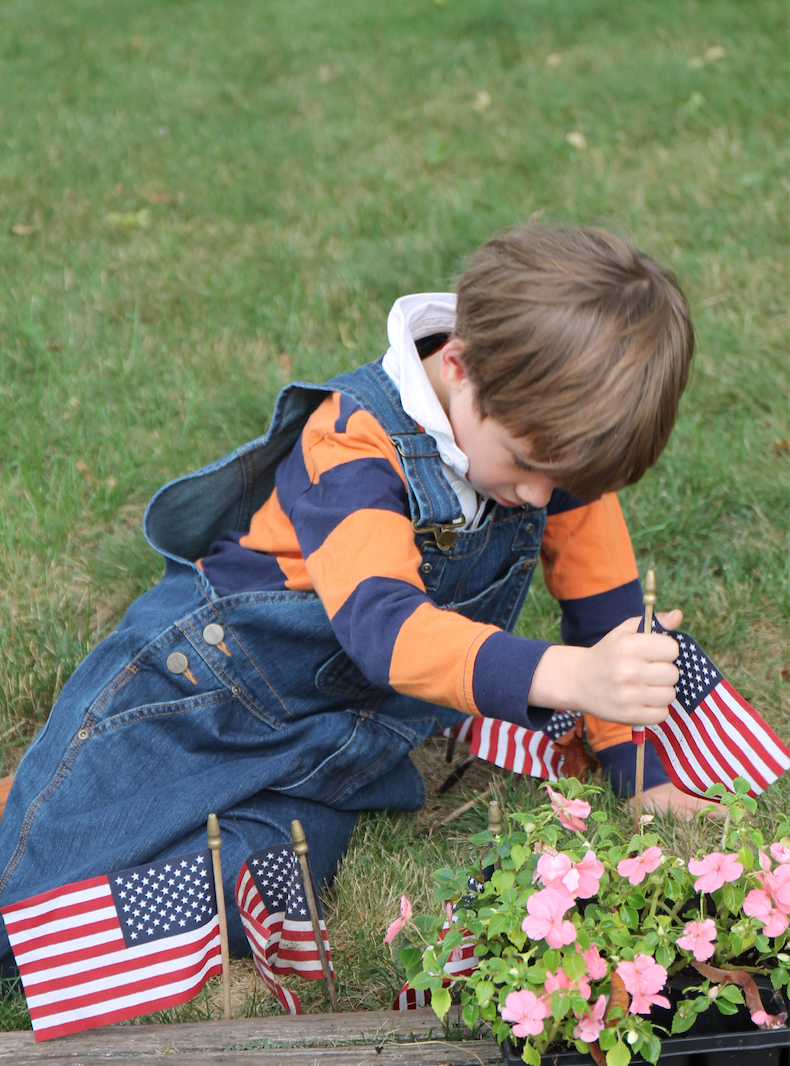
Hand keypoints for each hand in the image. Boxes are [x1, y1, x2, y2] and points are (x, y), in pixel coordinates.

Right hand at [529, 609, 682, 724]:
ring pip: (669, 695)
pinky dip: (655, 709)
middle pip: (673, 674)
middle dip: (663, 672)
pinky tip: (642, 700)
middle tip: (647, 671)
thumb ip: (654, 622)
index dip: (665, 651)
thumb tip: (678, 615)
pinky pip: (662, 714)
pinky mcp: (629, 716)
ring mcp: (629, 696)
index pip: (672, 649)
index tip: (654, 653)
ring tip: (644, 686)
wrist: (579, 680)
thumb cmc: (608, 654)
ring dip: (660, 691)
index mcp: (630, 647)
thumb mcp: (625, 632)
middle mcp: (630, 671)